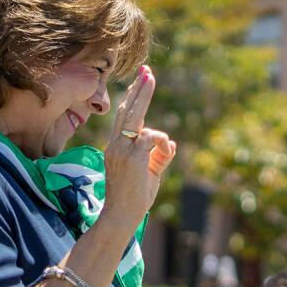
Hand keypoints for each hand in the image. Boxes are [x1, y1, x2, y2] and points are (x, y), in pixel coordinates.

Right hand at [102, 65, 177, 225]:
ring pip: (137, 119)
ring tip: (150, 78)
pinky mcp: (131, 157)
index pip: (123, 118)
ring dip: (146, 100)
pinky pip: (151, 138)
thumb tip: (171, 143)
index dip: (132, 100)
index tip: (139, 83)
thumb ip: (160, 156)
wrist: (121, 215)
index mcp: (115, 147)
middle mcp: (115, 145)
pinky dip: (162, 142)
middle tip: (147, 71)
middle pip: (127, 111)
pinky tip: (165, 151)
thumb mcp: (150, 173)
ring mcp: (121, 150)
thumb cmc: (134, 198)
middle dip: (138, 90)